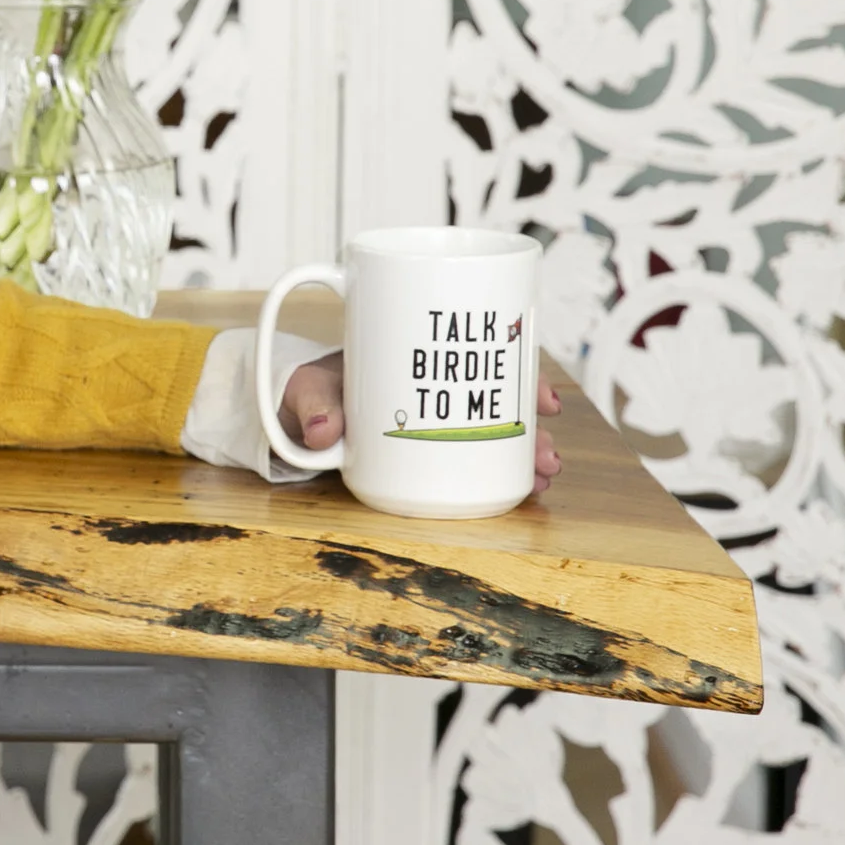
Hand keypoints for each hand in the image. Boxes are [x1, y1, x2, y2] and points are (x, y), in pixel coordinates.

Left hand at [279, 353, 565, 496]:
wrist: (294, 418)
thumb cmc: (310, 392)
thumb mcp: (309, 389)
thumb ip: (313, 404)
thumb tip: (326, 430)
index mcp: (415, 357)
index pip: (479, 356)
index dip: (518, 372)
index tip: (545, 398)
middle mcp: (435, 389)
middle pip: (497, 399)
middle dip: (531, 427)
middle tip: (550, 454)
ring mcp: (433, 423)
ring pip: (492, 432)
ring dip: (525, 453)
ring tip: (543, 478)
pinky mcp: (426, 454)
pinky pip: (471, 459)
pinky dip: (501, 471)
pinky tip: (523, 488)